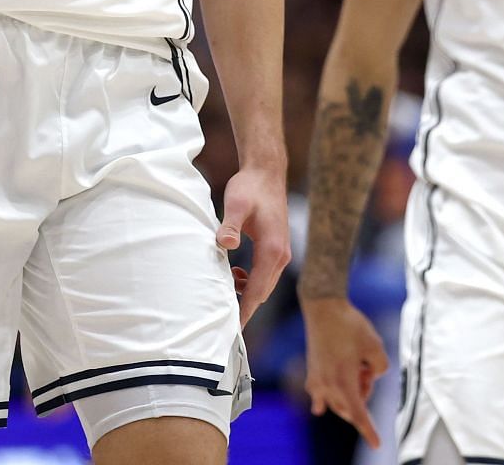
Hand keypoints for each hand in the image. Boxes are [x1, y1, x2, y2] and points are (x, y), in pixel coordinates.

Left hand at [216, 164, 290, 325]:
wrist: (266, 172)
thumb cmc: (249, 187)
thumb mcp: (235, 204)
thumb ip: (229, 226)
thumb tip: (224, 245)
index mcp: (272, 250)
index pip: (257, 291)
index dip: (244, 311)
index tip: (232, 330)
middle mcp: (281, 255)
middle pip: (262, 293)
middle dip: (244, 307)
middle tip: (222, 321)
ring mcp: (281, 252)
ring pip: (264, 285)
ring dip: (246, 292)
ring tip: (224, 287)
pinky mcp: (277, 248)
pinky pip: (265, 275)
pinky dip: (251, 281)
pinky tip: (235, 273)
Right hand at [301, 296, 388, 448]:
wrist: (323, 308)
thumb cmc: (350, 326)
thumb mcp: (376, 346)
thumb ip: (380, 369)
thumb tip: (369, 376)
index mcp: (344, 382)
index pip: (359, 414)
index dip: (369, 430)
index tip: (377, 444)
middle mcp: (327, 386)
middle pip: (350, 409)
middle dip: (363, 397)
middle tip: (366, 371)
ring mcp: (316, 381)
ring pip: (337, 403)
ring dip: (349, 395)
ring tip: (355, 368)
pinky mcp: (311, 373)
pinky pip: (319, 396)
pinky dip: (325, 400)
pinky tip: (320, 408)